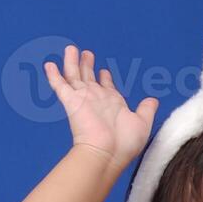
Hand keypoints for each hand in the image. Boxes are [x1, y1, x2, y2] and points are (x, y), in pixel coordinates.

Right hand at [44, 45, 158, 172]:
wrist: (107, 152)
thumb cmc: (124, 143)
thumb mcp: (142, 123)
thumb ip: (146, 109)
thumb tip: (153, 100)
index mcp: (112, 103)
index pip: (106, 87)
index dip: (105, 78)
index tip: (104, 70)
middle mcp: (96, 99)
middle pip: (89, 77)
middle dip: (88, 65)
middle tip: (86, 53)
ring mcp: (83, 99)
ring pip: (74, 75)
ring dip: (72, 62)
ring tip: (70, 49)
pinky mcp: (71, 102)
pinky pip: (60, 85)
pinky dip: (54, 75)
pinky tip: (49, 64)